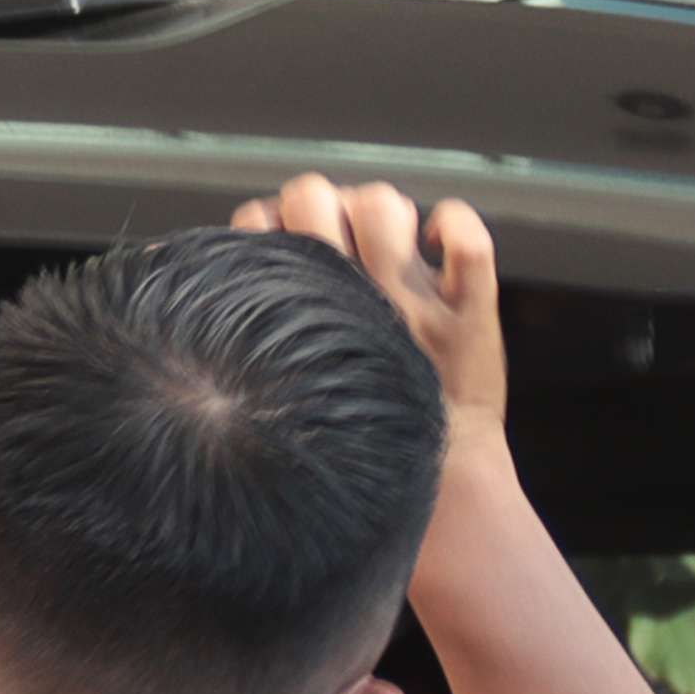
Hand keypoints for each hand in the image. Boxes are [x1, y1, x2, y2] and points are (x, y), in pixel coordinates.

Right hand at [239, 174, 503, 463]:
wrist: (439, 498)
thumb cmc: (359, 463)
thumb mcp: (288, 412)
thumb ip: (265, 360)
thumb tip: (223, 326)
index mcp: (306, 321)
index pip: (256, 223)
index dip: (266, 226)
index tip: (279, 251)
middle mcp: (353, 301)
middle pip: (312, 195)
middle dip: (319, 207)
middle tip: (333, 243)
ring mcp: (417, 303)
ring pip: (383, 204)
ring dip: (381, 213)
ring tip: (384, 247)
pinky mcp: (471, 312)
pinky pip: (467, 236)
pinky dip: (452, 223)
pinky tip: (436, 242)